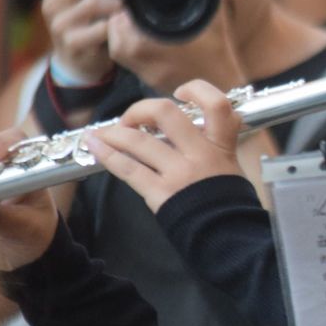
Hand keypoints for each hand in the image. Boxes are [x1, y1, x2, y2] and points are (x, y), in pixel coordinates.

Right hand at [41, 0, 120, 82]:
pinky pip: (99, 28)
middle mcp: (52, 3)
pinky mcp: (70, 42)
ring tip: (124, 8)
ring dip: (115, 3)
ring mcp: (59, 24)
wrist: (80, 61)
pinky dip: (114, 25)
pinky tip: (119, 25)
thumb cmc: (91, 22)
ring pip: (92, 3)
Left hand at [84, 80, 246, 212]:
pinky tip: (94, 146)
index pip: (217, 104)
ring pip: (138, 141)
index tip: (181, 93)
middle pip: (165, 113)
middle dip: (140, 110)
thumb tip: (186, 126)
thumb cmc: (228, 201)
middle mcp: (201, 153)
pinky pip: (128, 169)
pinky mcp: (161, 193)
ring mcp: (179, 173)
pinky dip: (107, 154)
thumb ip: (212, 144)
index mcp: (222, 144)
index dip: (196, 90)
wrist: (228, 235)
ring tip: (101, 133)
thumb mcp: (231, 165)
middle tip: (131, 119)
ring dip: (113, 133)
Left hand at [106, 0, 245, 95]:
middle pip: (115, 36)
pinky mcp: (148, 82)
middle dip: (119, 20)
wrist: (228, 90)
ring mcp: (146, 74)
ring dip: (121, 35)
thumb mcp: (217, 19)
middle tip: (131, 9)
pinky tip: (144, 39)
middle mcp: (146, 61)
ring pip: (117, 50)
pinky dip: (130, 48)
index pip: (122, 21)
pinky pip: (128, 62)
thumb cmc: (221, 55)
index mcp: (155, 44)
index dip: (124, 7)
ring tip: (135, 23)